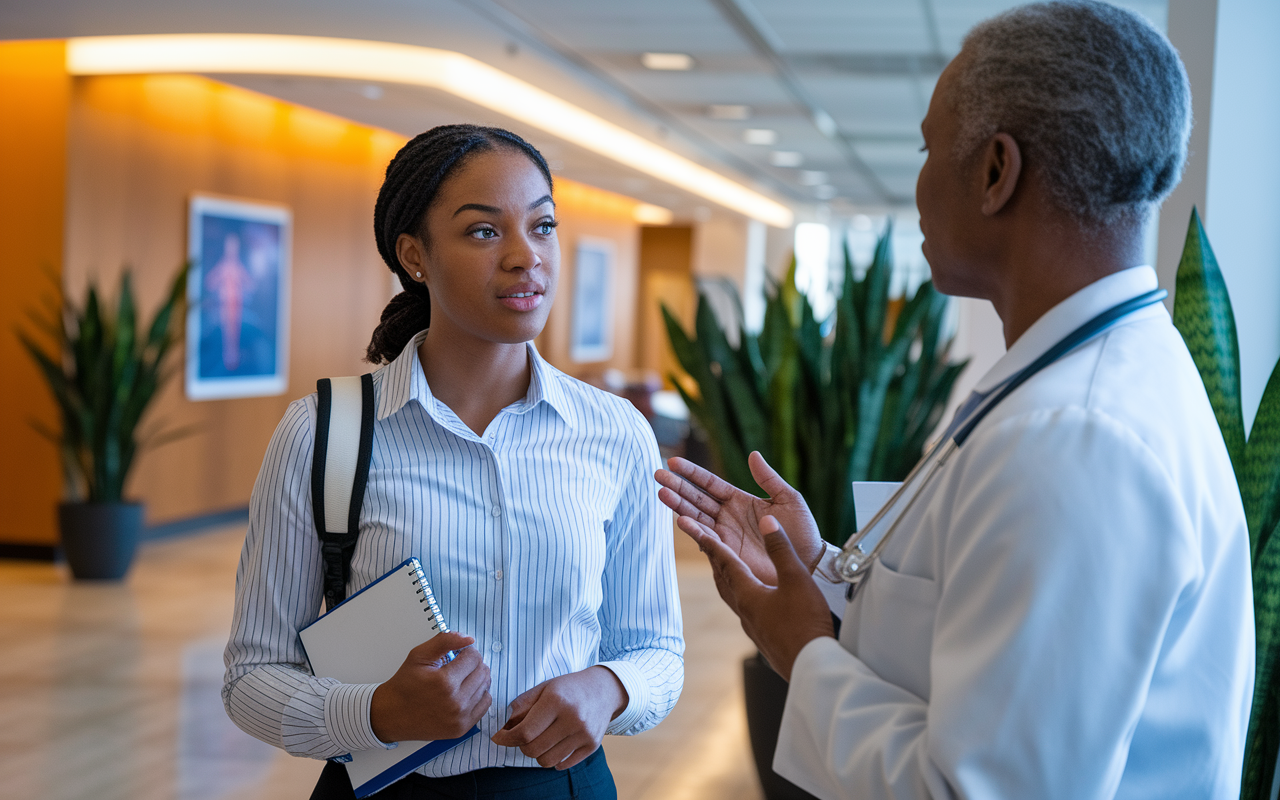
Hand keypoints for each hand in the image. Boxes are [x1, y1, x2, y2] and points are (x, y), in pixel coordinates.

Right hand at [370, 632, 490, 742]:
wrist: (392, 714)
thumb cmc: (405, 685)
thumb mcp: (419, 655)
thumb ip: (445, 641)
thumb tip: (469, 639)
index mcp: (444, 682)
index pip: (474, 657)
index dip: (466, 652)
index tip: (457, 654)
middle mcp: (455, 702)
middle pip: (482, 672)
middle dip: (472, 664)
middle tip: (457, 666)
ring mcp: (460, 717)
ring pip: (485, 687)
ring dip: (476, 678)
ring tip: (459, 678)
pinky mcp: (462, 728)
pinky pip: (485, 704)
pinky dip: (479, 695)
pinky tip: (465, 691)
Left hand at [489, 666, 627, 768]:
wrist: (604, 689)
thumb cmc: (569, 688)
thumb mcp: (543, 687)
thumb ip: (522, 705)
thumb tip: (506, 728)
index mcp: (556, 700)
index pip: (525, 732)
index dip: (507, 738)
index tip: (499, 738)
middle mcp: (572, 718)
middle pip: (534, 749)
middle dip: (521, 746)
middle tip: (523, 737)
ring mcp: (584, 733)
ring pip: (547, 761)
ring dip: (538, 754)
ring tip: (541, 739)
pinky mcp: (592, 745)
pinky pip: (563, 764)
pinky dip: (554, 759)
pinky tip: (555, 744)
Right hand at [656, 451, 824, 584]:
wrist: (810, 564)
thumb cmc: (802, 532)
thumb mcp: (788, 499)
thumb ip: (769, 478)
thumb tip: (753, 454)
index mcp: (739, 500)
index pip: (710, 483)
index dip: (692, 473)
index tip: (673, 463)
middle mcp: (727, 516)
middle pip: (696, 498)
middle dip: (677, 486)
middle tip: (657, 474)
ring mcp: (725, 534)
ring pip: (696, 516)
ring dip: (678, 505)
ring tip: (661, 493)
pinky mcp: (727, 553)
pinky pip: (706, 538)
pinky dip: (693, 529)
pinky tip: (680, 519)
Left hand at [693, 515, 833, 680]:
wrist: (812, 669)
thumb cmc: (806, 625)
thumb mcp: (796, 579)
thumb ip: (780, 549)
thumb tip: (766, 520)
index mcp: (748, 594)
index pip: (724, 560)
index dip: (707, 538)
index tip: (688, 524)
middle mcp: (744, 610)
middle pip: (722, 578)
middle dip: (712, 557)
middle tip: (702, 541)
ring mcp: (753, 626)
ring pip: (732, 595)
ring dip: (725, 576)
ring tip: (724, 566)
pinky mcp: (764, 637)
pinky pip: (744, 608)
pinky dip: (740, 593)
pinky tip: (753, 598)